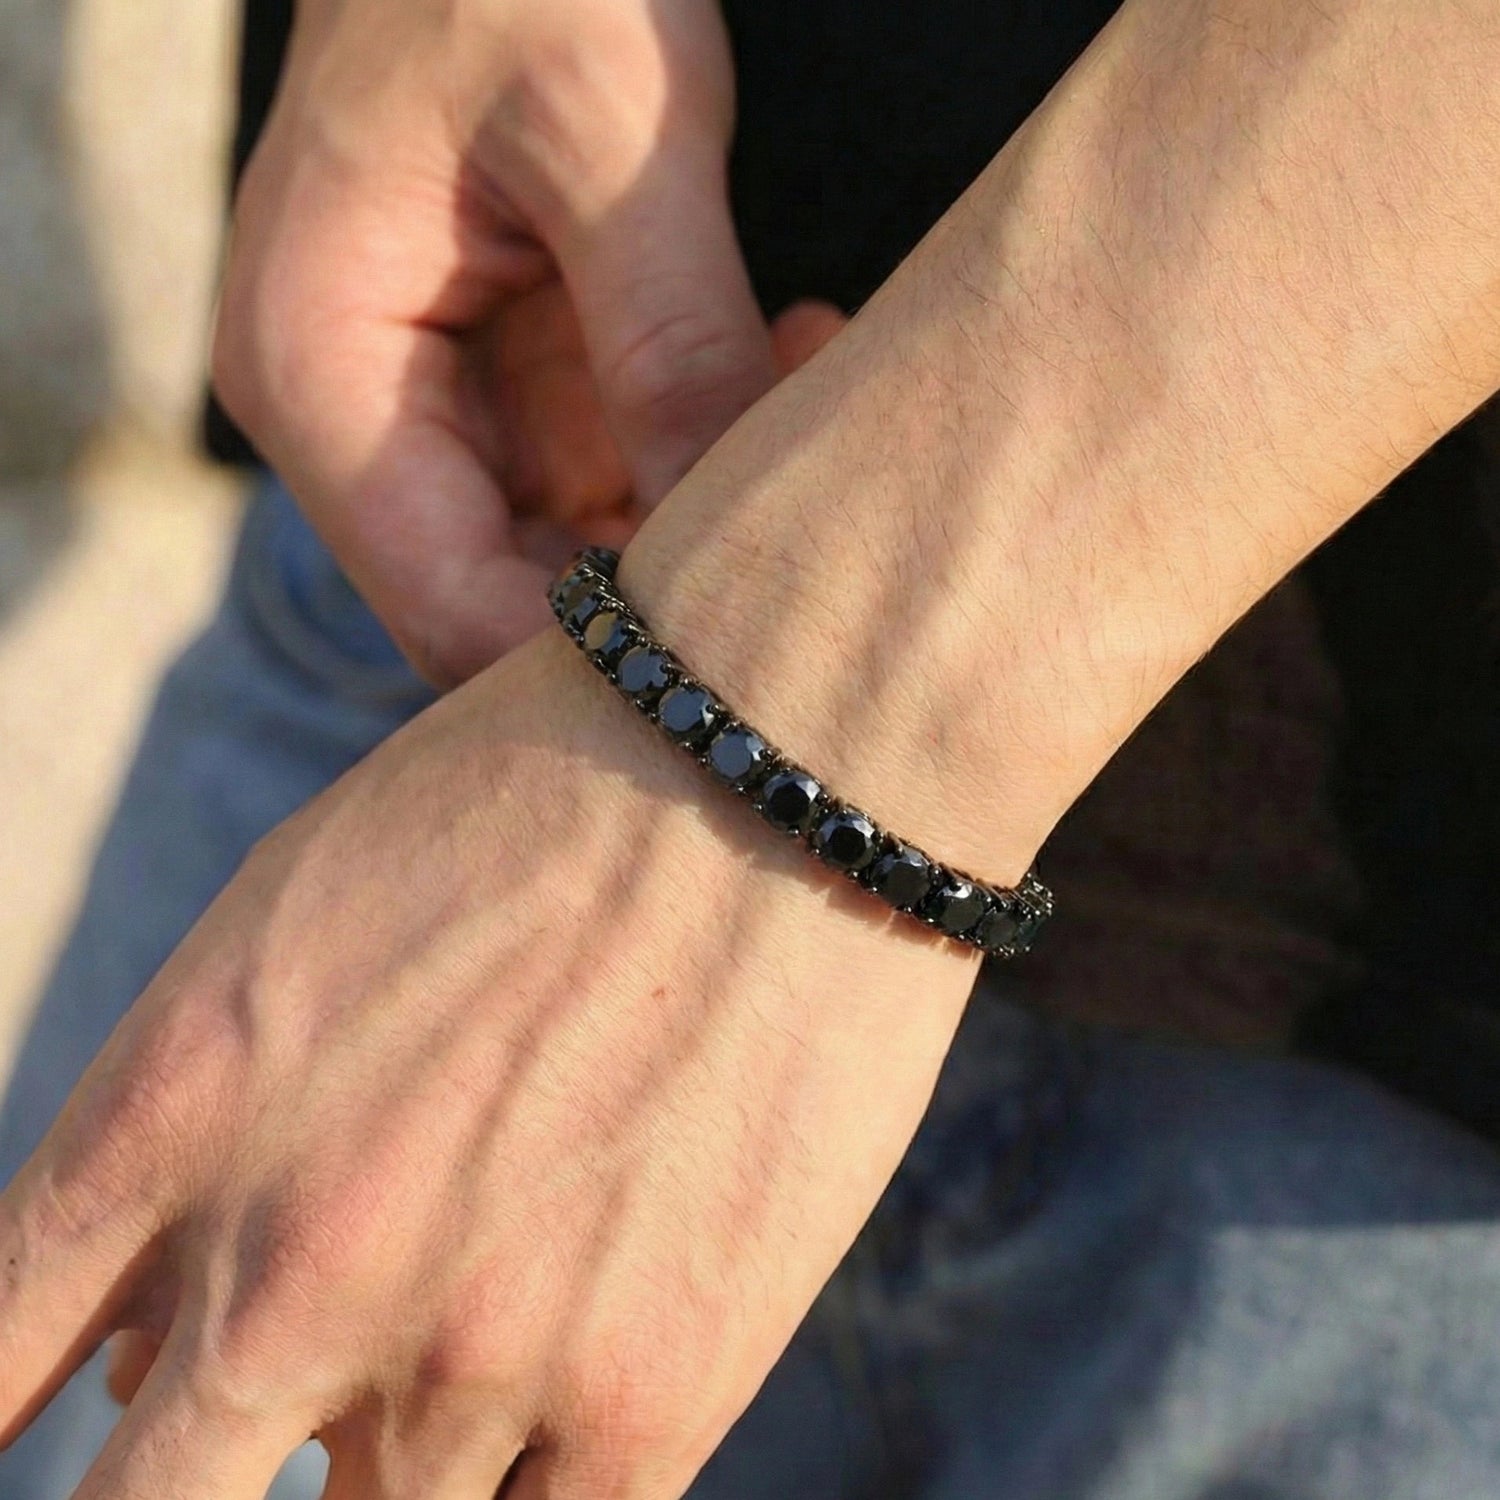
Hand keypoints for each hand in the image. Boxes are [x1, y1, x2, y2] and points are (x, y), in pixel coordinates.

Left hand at [0, 629, 975, 1497]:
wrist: (774, 761)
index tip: (84, 1408)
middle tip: (257, 1429)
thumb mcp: (300, 918)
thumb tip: (131, 1353)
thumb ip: (194, 1148)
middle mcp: (297, 1260)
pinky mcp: (651, 1392)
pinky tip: (558, 1397)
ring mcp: (474, 1346)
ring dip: (398, 1461)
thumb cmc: (535, 797)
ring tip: (482, 1319)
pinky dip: (528, 1485)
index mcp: (179, 1113)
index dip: (2, 1419)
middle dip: (174, 1489)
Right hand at [214, 0, 817, 685]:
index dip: (593, 657)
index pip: (448, 606)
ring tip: (809, 405)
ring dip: (697, 516)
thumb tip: (736, 525)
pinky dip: (697, 450)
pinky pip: (606, 476)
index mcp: (316, 369)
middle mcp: (355, 416)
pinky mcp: (504, 385)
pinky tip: (784, 364)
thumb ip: (673, 334)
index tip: (740, 642)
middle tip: (804, 531)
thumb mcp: (612, 131)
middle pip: (505, 605)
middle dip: (660, 591)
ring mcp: (430, 406)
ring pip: (569, 555)